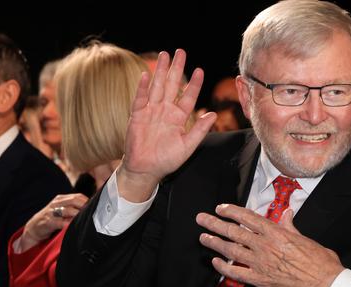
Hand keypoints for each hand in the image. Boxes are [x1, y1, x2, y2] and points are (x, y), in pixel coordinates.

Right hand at [18, 193, 87, 252]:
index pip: (78, 196)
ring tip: (86, 221)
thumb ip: (72, 207)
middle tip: (92, 215)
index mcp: (60, 199)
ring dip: (79, 215)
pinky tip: (75, 227)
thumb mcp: (61, 209)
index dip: (88, 202)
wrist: (33, 227)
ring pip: (69, 211)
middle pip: (75, 201)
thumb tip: (90, 209)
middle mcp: (56, 203)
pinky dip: (70, 225)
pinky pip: (62, 222)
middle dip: (85, 207)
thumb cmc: (51, 219)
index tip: (95, 208)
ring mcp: (52, 212)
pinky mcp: (48, 222)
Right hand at [118, 49, 216, 201]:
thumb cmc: (166, 160)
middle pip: (171, 85)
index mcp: (178, 117)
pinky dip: (143, 88)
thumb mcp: (187, 146)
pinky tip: (146, 75)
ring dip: (160, 71)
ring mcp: (151, 111)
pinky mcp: (137, 116)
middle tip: (180, 52)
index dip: (194, 84)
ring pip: (157, 87)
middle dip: (176, 69)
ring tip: (165, 55)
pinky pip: (140, 99)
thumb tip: (213, 115)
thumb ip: (199, 130)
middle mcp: (165, 111)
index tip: (200, 70)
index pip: (188, 97)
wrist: (146, 170)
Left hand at [196, 204, 344, 286]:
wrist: (323, 283)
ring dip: (215, 243)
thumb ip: (291, 225)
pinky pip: (236, 273)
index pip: (247, 218)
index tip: (220, 208)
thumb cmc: (319, 261)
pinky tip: (215, 263)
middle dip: (215, 224)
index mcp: (276, 233)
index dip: (231, 211)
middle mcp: (264, 246)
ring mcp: (260, 263)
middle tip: (201, 219)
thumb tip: (287, 212)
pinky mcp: (260, 280)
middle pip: (234, 232)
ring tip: (203, 238)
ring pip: (231, 251)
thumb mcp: (305, 237)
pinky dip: (224, 268)